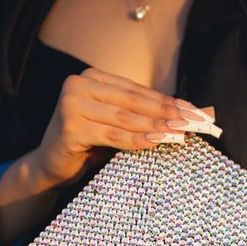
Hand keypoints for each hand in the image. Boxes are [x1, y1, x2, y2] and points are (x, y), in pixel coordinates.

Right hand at [29, 67, 210, 190]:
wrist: (50, 167)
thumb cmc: (88, 146)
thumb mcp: (117, 125)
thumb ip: (144, 115)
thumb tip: (191, 113)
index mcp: (92, 77)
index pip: (137, 90)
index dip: (168, 100)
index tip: (195, 111)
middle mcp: (79, 84)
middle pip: (132, 101)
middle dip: (166, 112)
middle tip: (193, 122)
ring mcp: (71, 104)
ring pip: (124, 117)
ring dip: (155, 125)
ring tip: (179, 133)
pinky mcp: (70, 127)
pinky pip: (112, 134)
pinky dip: (136, 140)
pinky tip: (156, 141)